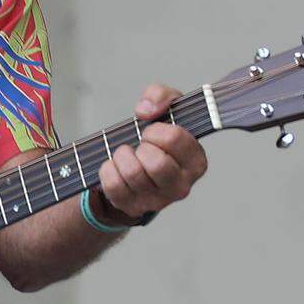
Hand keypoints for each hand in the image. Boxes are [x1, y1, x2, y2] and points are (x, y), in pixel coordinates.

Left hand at [97, 84, 207, 223]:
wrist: (137, 164)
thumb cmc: (157, 137)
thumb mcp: (166, 108)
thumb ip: (161, 96)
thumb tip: (146, 110)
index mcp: (196, 162)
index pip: (176, 139)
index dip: (157, 130)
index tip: (152, 131)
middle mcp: (181, 186)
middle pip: (157, 164)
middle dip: (142, 147)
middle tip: (141, 145)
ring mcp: (157, 201)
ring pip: (133, 174)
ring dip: (122, 156)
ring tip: (126, 153)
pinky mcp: (133, 208)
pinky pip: (113, 186)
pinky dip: (108, 170)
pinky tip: (115, 165)